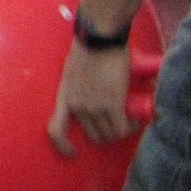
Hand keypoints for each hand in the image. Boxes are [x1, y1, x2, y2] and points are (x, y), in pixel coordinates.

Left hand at [47, 39, 135, 156]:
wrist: (99, 37)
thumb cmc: (89, 48)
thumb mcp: (74, 72)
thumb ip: (80, 87)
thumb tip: (95, 93)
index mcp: (65, 97)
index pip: (55, 130)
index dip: (63, 146)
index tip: (73, 152)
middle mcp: (77, 106)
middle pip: (93, 135)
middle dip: (107, 133)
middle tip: (119, 123)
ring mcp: (93, 107)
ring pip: (110, 134)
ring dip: (121, 130)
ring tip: (129, 119)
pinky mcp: (112, 105)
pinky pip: (122, 128)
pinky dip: (131, 127)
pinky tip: (135, 120)